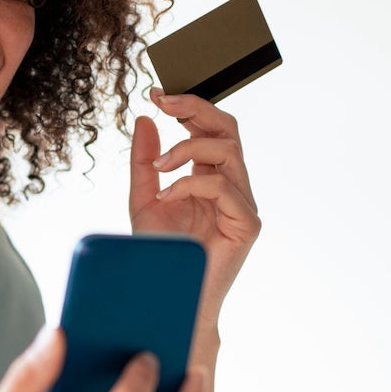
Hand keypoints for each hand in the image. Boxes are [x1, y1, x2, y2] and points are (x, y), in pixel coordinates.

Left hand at [129, 89, 261, 331]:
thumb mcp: (143, 198)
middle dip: (195, 108)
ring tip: (159, 166)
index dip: (187, 105)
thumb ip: (144, 162)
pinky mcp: (247, 224)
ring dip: (187, 149)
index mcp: (211, 176)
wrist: (167, 297)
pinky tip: (168, 195)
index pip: (210, 128)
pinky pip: (224, 187)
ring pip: (227, 151)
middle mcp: (232, 186)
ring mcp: (243, 204)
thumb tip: (145, 119)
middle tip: (163, 102)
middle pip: (227, 128)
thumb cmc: (160, 254)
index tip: (155, 94)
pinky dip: (191, 183)